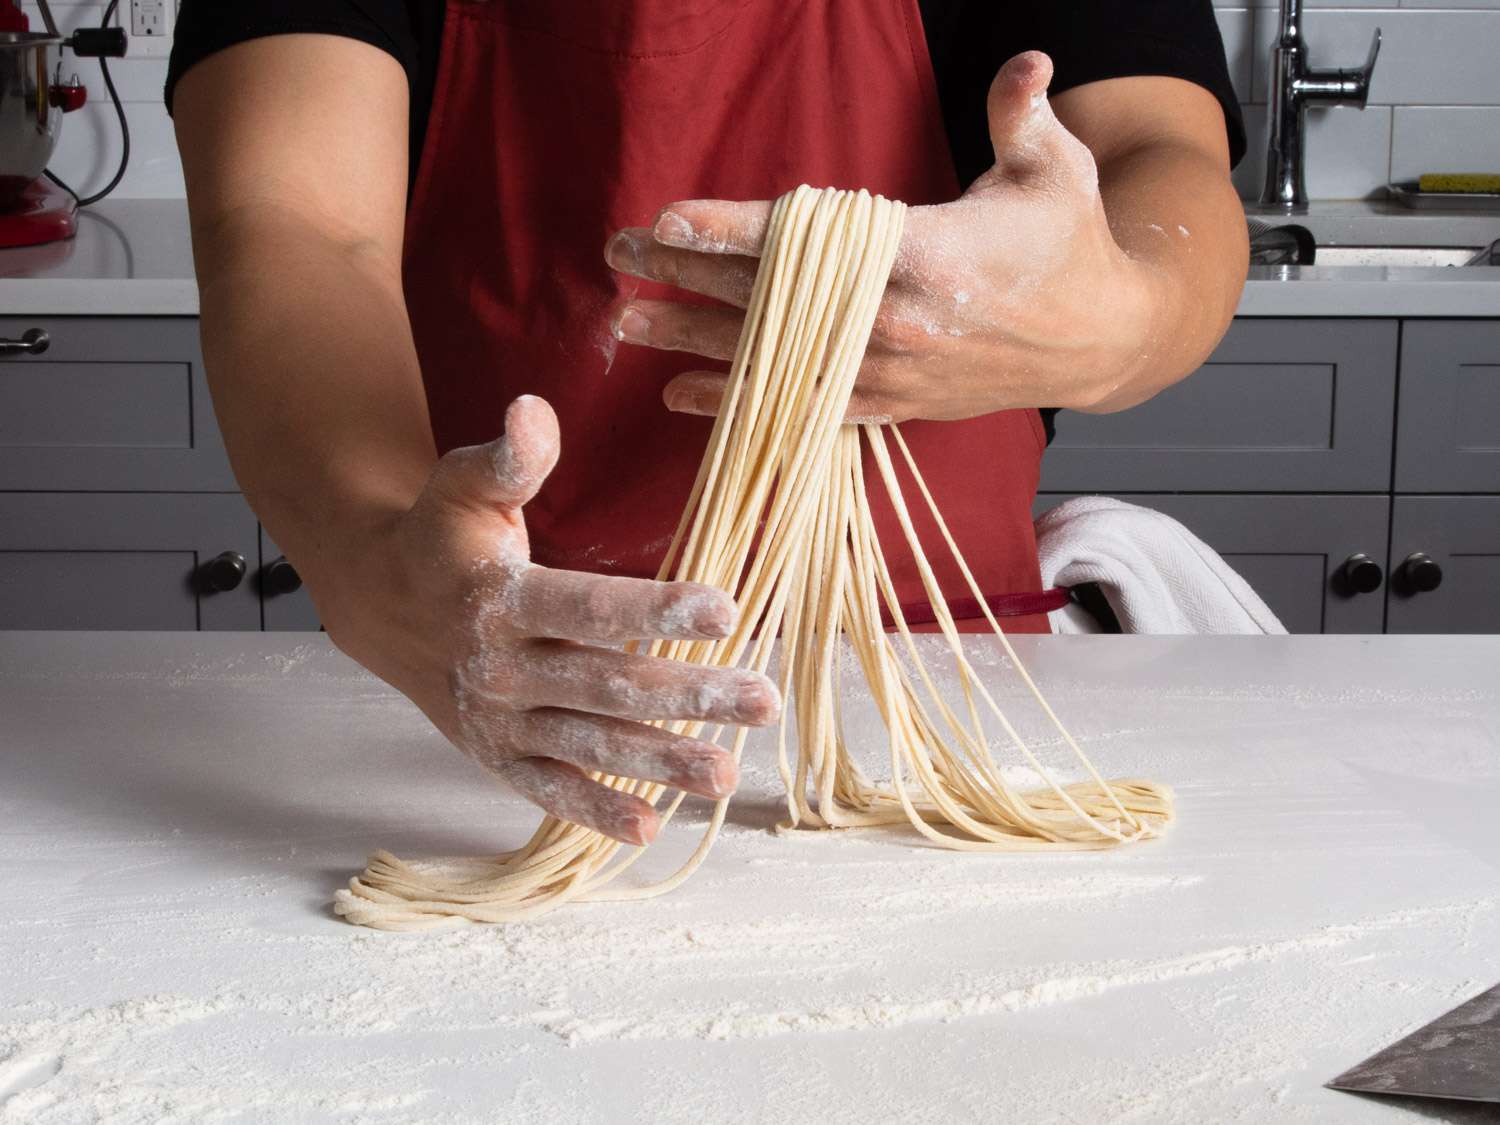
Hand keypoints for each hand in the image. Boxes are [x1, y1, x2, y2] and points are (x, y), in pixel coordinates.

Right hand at [309, 395, 780, 845]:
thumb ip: (507, 458)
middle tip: (762, 700)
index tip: (726, 608)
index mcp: (498, 598)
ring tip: (726, 773)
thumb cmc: (441, 537)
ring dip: (659, 761)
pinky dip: (593, 810)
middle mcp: (499, 668)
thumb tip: (535, 409)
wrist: (379, 604)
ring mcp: (498, 720)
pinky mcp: (497, 754)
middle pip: (605, 683)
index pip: (586, 607)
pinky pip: (547, 789)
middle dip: (688, 694)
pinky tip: (650, 829)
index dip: (655, 608)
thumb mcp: (461, 485)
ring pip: (588, 743)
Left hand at [603, 51, 1161, 419]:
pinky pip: (800, 410)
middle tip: (618, 256)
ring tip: (624, 326)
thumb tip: (1027, 63)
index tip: (666, 220)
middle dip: (687, 273)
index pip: (808, 240)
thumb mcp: (1055, 170)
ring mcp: (889, 371)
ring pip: (772, 358)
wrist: (1099, 342)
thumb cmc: (1070, 247)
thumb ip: (1022, 114)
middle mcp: (895, 322)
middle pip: (770, 297)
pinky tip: (680, 396)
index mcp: (927, 255)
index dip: (730, 228)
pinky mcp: (891, 405)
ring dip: (691, 340)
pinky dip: (739, 404)